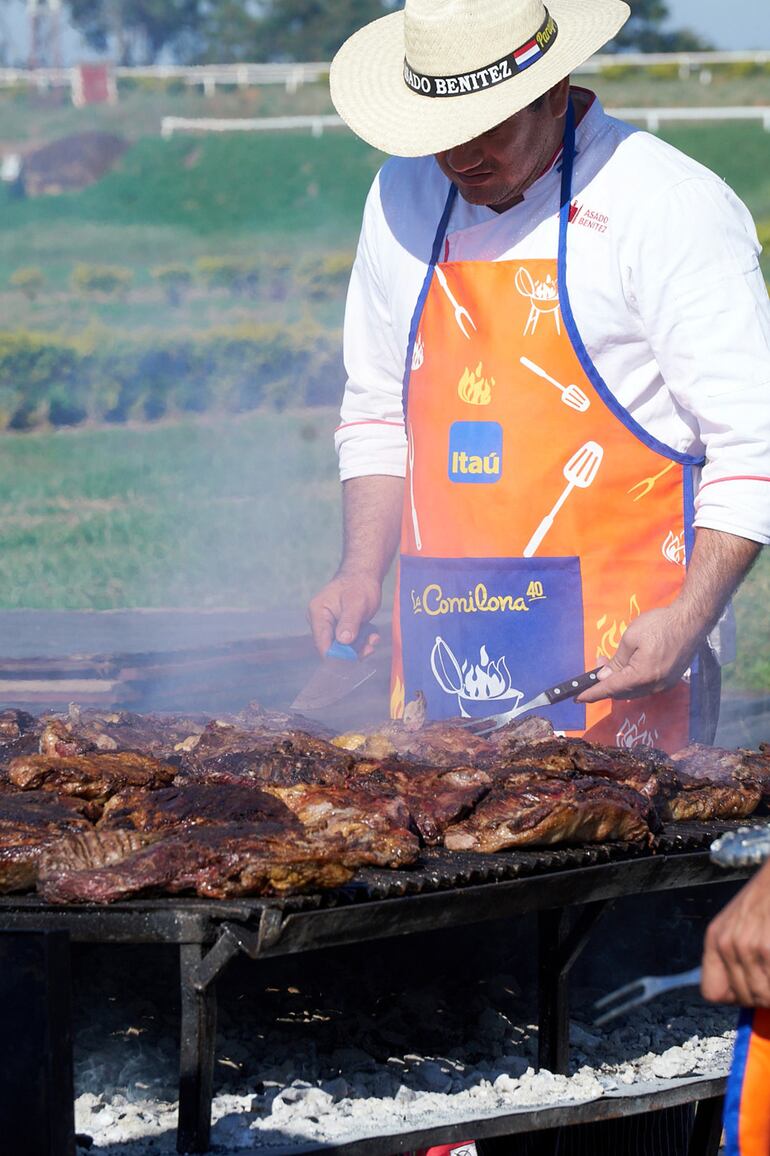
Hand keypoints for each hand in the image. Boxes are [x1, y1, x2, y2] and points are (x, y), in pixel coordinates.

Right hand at [308, 572, 381, 657]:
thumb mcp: (356, 603)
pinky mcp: (341, 628)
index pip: (322, 642)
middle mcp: (320, 621)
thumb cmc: (359, 585)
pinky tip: (372, 635)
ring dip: (360, 646)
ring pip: (343, 646)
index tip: (353, 660)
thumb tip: (343, 641)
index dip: (336, 655)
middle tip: (370, 648)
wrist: (365, 576)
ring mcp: (331, 625)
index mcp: (318, 613)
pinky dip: (362, 641)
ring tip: (374, 638)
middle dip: (352, 650)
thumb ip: (349, 622)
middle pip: (332, 647)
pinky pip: (350, 641)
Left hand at [577, 606, 702, 702]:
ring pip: (634, 691)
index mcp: (642, 676)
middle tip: (598, 665)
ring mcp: (665, 684)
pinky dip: (633, 681)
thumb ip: (616, 661)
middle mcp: (655, 685)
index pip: (611, 689)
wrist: (692, 620)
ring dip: (620, 682)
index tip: (578, 698)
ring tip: (611, 664)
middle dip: (606, 684)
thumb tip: (605, 677)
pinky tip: (629, 667)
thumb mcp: (631, 638)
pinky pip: (646, 686)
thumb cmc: (660, 625)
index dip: (593, 694)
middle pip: (623, 693)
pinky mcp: (671, 679)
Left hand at [701, 860, 769, 1006]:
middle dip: (764, 994)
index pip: (711, 992)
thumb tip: (740, 992)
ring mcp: (748, 948)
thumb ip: (733, 954)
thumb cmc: (765, 898)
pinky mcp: (768, 950)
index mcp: (715, 938)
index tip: (750, 991)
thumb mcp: (738, 922)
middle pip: (745, 998)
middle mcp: (727, 944)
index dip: (734, 997)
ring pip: (764, 998)